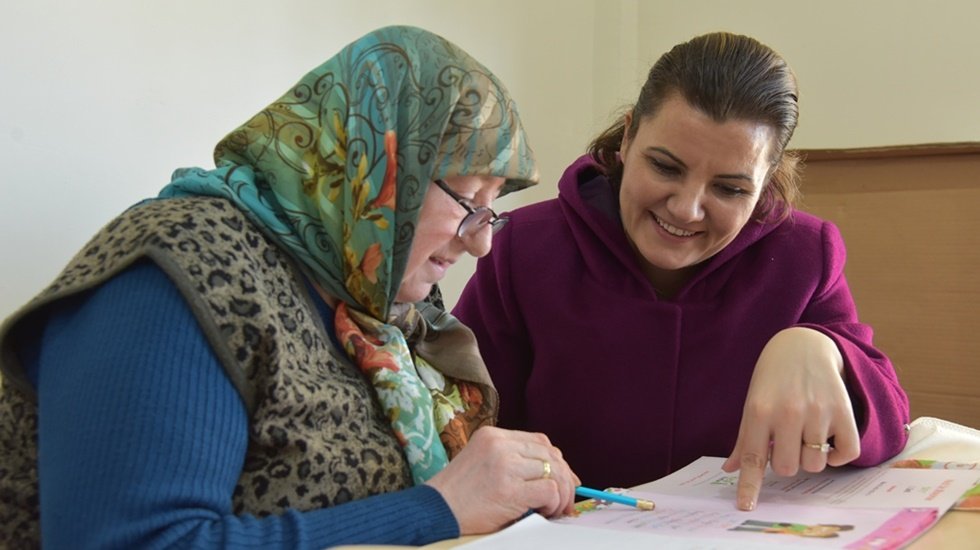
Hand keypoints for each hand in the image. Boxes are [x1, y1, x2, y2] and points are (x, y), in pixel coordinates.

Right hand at [425, 426, 578, 534]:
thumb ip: (513, 460)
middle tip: (566, 500)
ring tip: (555, 509)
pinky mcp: (510, 489)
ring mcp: (505, 465)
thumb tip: (558, 473)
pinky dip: (554, 503)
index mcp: (492, 435)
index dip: (556, 461)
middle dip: (564, 479)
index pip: (539, 441)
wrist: (435, 511)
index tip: (564, 479)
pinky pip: (549, 491)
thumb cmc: (459, 494)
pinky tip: (544, 512)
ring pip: (554, 472)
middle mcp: (500, 445)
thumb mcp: (482, 463)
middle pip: (550, 454)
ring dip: (561, 494)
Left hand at [722, 327, 859, 510]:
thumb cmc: (773, 379)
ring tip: (806, 435)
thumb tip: (729, 469)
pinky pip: (846, 453)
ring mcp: (817, 412)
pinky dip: (838, 455)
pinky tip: (828, 440)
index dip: (749, 486)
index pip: (751, 458)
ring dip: (810, 457)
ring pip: (814, 464)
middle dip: (786, 463)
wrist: (803, 345)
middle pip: (786, 468)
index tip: (746, 507)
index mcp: (759, 411)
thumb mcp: (751, 403)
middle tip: (787, 443)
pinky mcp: (843, 411)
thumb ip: (744, 439)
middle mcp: (788, 412)